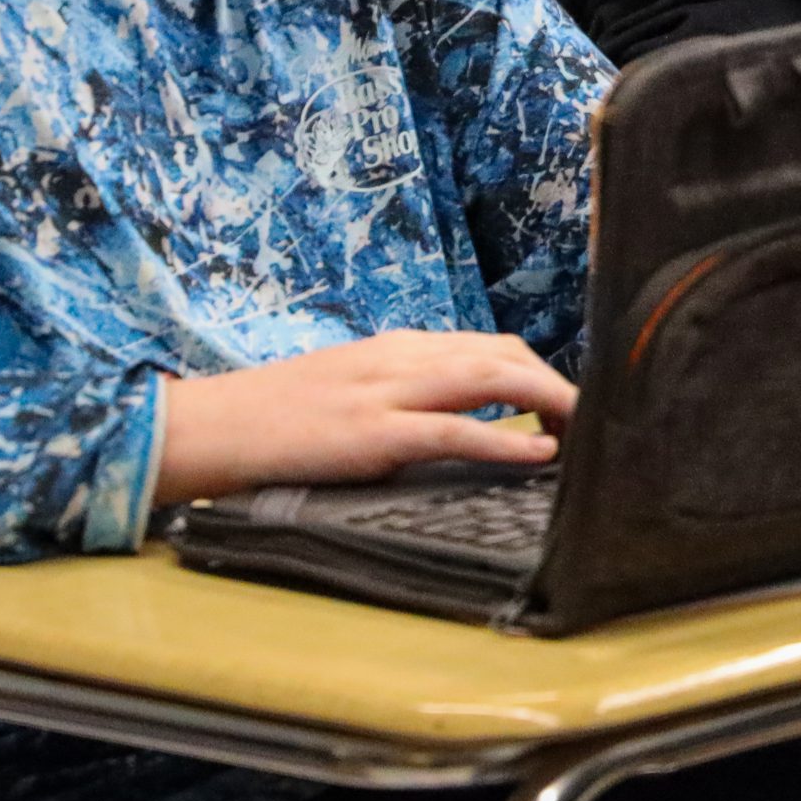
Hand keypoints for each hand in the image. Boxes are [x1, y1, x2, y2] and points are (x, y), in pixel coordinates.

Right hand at [152, 329, 577, 506]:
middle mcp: (402, 358)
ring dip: (550, 402)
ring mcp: (389, 392)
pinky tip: (540, 454)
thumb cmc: (278, 415)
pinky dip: (506, 440)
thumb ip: (401, 396)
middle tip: (590, 424)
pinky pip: (455, 431)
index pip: (490, 346)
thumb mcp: (350, 389)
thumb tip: (456, 417)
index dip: (539, 372)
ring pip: (493, 379)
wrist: (211, 424)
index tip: (569, 403)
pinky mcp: (374, 432)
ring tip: (586, 432)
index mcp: (398, 348)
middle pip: (506, 355)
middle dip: (557, 385)